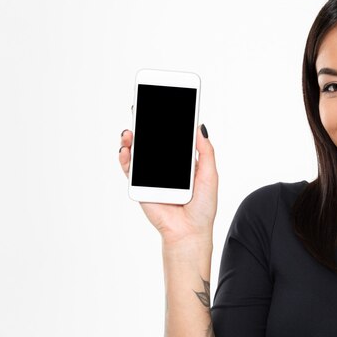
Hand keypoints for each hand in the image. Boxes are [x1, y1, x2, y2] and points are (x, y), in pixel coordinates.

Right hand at [119, 124, 217, 244]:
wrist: (190, 231)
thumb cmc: (203, 206)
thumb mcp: (210, 174)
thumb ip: (205, 150)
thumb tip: (199, 126)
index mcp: (183, 161)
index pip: (173, 137)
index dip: (167, 122)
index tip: (163, 106)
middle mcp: (167, 166)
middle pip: (153, 141)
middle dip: (145, 127)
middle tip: (141, 112)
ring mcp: (152, 175)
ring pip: (138, 152)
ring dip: (131, 140)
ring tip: (130, 132)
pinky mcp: (141, 186)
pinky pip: (130, 170)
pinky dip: (126, 158)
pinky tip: (126, 150)